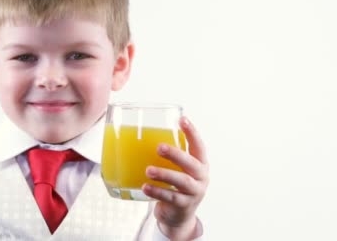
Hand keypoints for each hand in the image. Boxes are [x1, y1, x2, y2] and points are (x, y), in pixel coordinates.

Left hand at [142, 116, 208, 239]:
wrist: (178, 216)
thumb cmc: (173, 185)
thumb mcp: (175, 169)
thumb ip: (165, 157)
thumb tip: (135, 135)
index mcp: (199, 164)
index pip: (198, 146)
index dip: (192, 132)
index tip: (182, 119)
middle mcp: (201, 177)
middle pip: (191, 163)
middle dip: (175, 154)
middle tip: (159, 147)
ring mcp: (194, 193)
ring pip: (182, 181)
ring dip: (165, 174)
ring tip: (149, 170)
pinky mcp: (184, 206)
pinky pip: (171, 197)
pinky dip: (157, 192)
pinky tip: (145, 187)